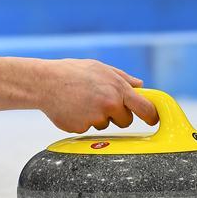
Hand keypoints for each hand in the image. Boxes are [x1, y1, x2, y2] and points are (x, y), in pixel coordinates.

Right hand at [35, 59, 158, 133]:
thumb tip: (141, 85)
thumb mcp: (99, 67)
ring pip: (105, 125)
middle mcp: (109, 105)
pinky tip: (72, 108)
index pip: (145, 108)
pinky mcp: (81, 129)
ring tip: (80, 101)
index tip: (153, 119)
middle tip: (100, 102)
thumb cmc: (71, 72)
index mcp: (118, 89)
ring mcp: (95, 119)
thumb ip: (122, 77)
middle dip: (117, 114)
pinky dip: (82, 121)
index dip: (151, 116)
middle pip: (125, 121)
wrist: (44, 82)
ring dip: (97, 117)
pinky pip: (88, 129)